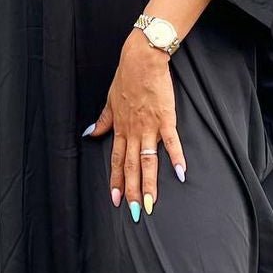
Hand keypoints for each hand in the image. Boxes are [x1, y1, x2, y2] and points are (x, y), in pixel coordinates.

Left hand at [82, 30, 186, 221]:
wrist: (142, 60)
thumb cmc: (126, 77)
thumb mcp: (110, 100)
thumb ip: (104, 120)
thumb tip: (91, 133)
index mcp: (121, 128)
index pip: (116, 161)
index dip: (115, 181)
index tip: (115, 200)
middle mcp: (133, 132)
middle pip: (131, 167)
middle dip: (132, 191)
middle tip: (135, 212)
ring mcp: (150, 127)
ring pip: (148, 161)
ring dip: (149, 183)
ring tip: (151, 203)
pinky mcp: (166, 119)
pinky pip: (171, 142)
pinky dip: (176, 158)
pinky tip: (181, 174)